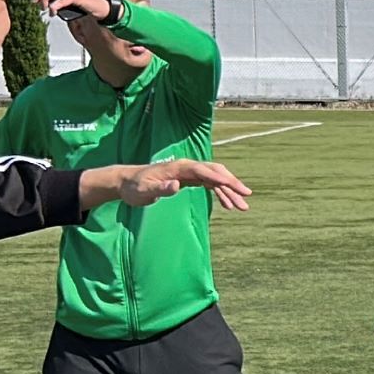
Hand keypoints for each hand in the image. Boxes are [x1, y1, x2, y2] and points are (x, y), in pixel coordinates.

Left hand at [119, 159, 250, 211]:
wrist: (126, 182)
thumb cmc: (134, 188)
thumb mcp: (144, 191)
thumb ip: (161, 189)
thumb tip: (177, 185)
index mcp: (179, 167)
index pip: (204, 170)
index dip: (219, 178)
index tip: (234, 186)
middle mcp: (187, 167)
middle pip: (215, 172)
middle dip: (232, 183)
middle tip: (247, 196)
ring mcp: (189, 173)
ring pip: (215, 179)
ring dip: (229, 192)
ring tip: (242, 207)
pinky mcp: (188, 179)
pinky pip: (209, 184)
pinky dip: (220, 193)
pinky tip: (227, 204)